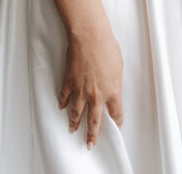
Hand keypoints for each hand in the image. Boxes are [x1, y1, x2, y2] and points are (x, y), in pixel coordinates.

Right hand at [58, 21, 123, 149]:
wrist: (89, 36)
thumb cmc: (106, 46)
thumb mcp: (118, 66)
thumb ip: (115, 82)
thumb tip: (111, 88)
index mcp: (112, 91)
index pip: (116, 114)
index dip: (116, 122)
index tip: (115, 125)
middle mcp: (96, 95)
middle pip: (94, 121)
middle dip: (92, 134)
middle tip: (90, 143)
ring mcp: (81, 90)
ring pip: (77, 113)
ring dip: (74, 123)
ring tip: (72, 129)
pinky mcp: (69, 82)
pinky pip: (65, 97)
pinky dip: (63, 103)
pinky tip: (62, 107)